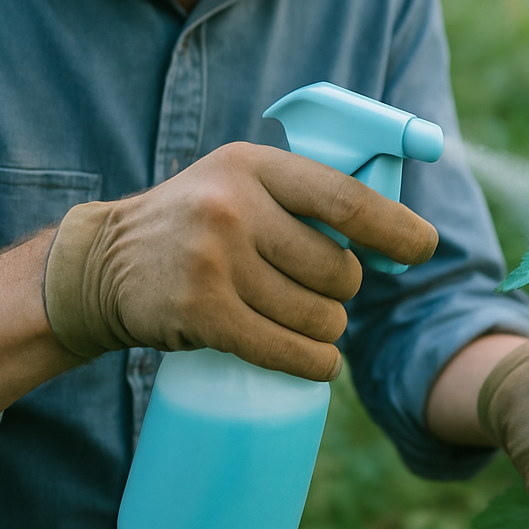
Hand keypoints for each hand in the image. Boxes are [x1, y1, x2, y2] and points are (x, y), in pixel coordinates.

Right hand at [43, 142, 437, 376]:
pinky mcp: (200, 312)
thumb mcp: (241, 182)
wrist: (103, 264)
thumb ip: (305, 196)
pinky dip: (314, 363)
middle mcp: (234, 206)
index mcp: (254, 166)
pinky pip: (285, 349)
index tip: (424, 247)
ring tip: (303, 319)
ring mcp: (213, 260)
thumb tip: (395, 231)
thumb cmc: (197, 223)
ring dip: (326, 328)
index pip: (346, 199)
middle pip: (338, 270)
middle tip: (319, 290)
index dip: (395, 229)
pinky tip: (320, 363)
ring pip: (318, 315)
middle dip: (345, 290)